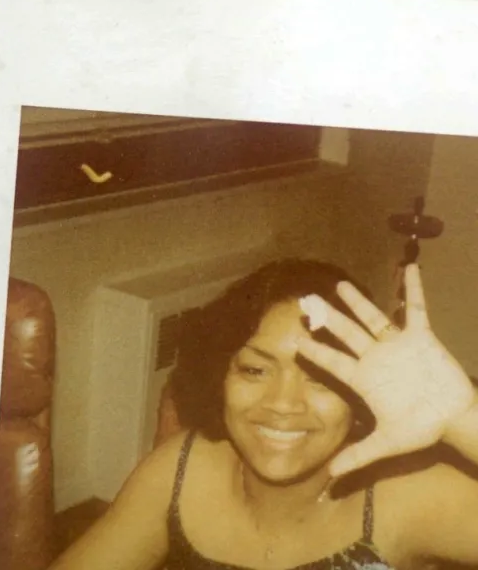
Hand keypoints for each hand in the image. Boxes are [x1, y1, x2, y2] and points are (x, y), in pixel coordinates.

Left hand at [296, 264, 475, 477]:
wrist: (454, 419)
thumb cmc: (421, 428)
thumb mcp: (387, 444)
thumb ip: (358, 456)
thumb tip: (329, 477)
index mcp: (363, 378)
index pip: (331, 361)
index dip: (313, 351)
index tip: (292, 339)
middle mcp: (374, 357)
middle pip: (345, 333)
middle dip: (326, 319)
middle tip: (305, 301)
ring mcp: (396, 345)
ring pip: (373, 318)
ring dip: (358, 302)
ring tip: (339, 285)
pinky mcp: (422, 338)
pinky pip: (416, 310)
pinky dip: (413, 290)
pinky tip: (410, 268)